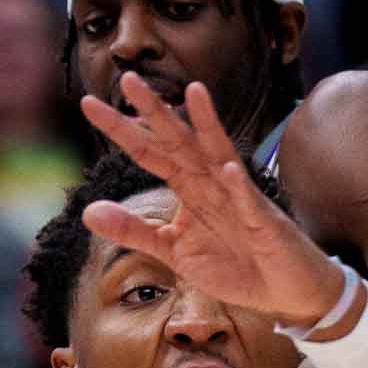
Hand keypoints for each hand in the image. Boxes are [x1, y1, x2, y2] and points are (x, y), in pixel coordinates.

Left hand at [80, 74, 345, 326]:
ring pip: (218, 155)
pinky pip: (248, 201)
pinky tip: (226, 169)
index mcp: (188, 187)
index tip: (88, 104)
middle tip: (127, 79)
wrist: (280, 288)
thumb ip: (133, 230)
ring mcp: (238, 198)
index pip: (148, 152)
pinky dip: (238, 186)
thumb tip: (87, 211)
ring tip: (192, 91)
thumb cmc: (231, 263)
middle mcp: (211, 182)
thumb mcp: (171, 250)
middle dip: (154, 112)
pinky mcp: (261, 222)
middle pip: (178, 141)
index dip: (121, 130)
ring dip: (206, 125)